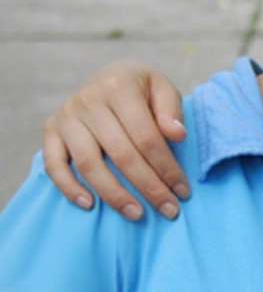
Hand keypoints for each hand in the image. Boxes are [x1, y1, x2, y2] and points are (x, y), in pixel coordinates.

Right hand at [42, 61, 188, 220]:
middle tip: (168, 211)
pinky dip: (69, 187)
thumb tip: (178, 136)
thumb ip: (171, 110)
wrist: (106, 76)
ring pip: (89, 164)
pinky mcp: (50, 130)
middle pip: (122, 154)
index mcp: (120, 86)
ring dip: (114, 194)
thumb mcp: (161, 87)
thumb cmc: (140, 88)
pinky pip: (54, 165)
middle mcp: (89, 100)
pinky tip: (89, 205)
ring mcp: (66, 116)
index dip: (166, 167)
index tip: (182, 191)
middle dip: (148, 186)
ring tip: (136, 214)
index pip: (147, 136)